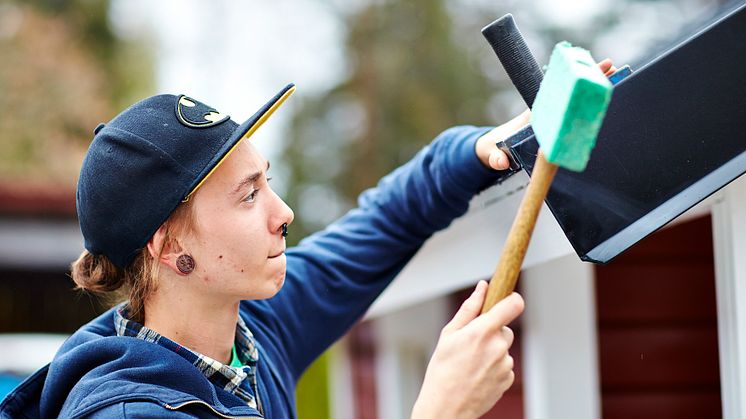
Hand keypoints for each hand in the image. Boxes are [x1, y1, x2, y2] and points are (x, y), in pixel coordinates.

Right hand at [411, 281, 524, 418]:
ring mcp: (505, 365)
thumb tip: (483, 287)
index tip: (507, 300)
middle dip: (492, 331)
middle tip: (472, 343)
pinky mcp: (508, 380)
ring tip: (471, 364)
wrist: (445, 407)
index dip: (513, 299)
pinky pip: (505, 365)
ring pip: (504, 348)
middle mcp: (498, 347)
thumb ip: (469, 308)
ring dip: (492, 351)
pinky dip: (494, 367)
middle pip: (506, 329)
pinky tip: (477, 374)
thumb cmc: (442, 370)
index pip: (514, 305)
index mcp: (482, 331)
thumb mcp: (448, 334)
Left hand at [475, 58, 617, 170]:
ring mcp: (550, 120)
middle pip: (568, 93)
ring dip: (591, 91)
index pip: (552, 95)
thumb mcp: (492, 155)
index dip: (566, 83)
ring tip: (615, 76)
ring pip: (574, 102)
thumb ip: (496, 158)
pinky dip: (589, 107)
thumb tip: (500, 161)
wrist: (492, 149)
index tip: (580, 71)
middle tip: (609, 65)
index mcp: (531, 116)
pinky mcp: (554, 127)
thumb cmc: (493, 149)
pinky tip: (605, 101)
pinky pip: (574, 115)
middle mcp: (543, 113)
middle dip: (586, 79)